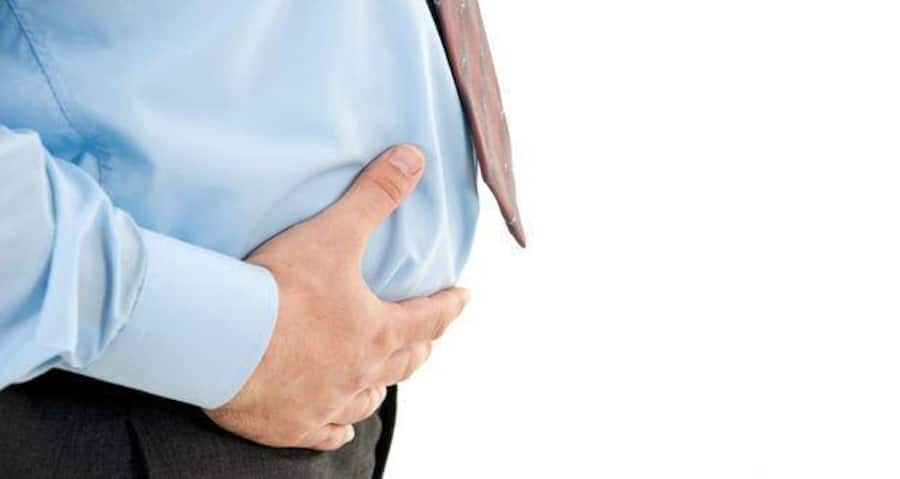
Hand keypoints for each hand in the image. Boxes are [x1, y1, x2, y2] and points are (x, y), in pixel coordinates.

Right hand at [204, 144, 468, 449]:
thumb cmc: (281, 289)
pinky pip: (325, 434)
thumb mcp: (334, 234)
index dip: (449, 306)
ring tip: (383, 379)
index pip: (428, 318)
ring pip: (367, 399)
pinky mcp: (290, 425)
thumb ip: (375, 195)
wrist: (224, 342)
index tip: (463, 298)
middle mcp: (360, 372)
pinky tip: (338, 426)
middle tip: (427, 340)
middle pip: (404, 363)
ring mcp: (327, 403)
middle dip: (419, 348)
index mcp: (376, 330)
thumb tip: (414, 157)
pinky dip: (336, 428)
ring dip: (381, 386)